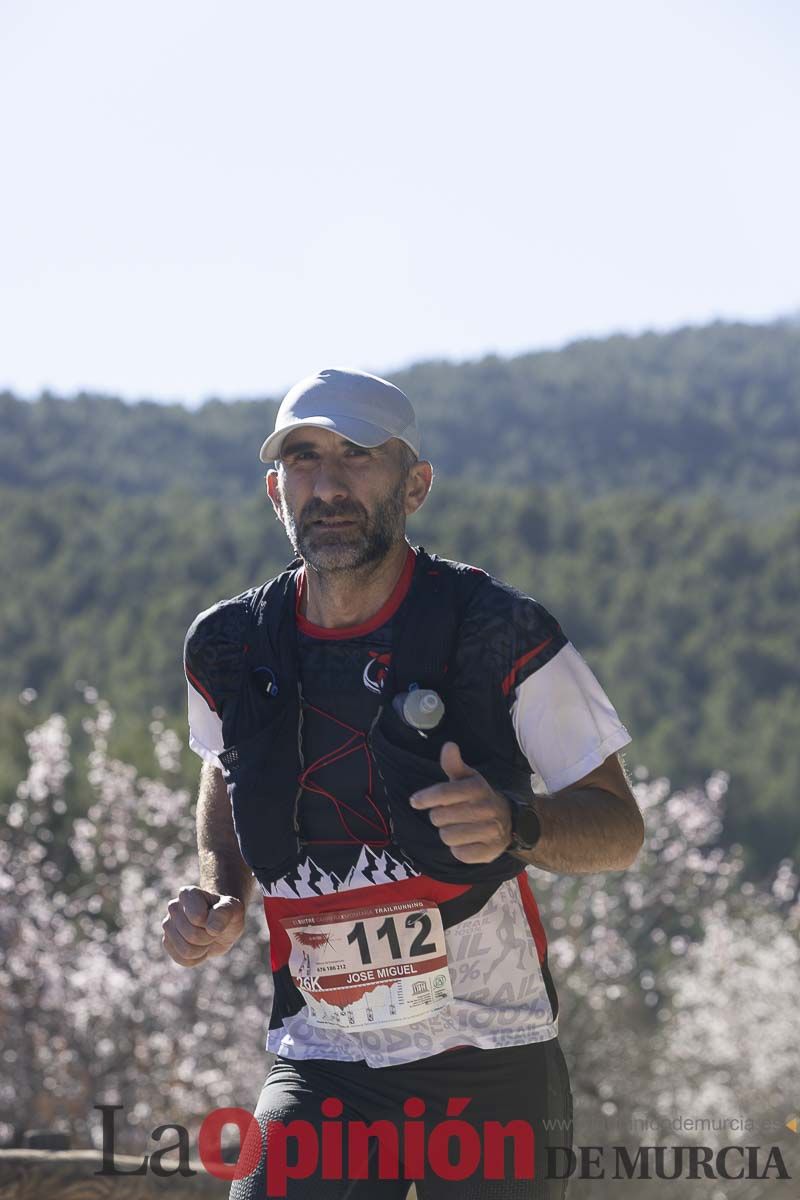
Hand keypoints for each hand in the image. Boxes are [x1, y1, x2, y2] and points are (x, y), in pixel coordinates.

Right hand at [161, 886, 244, 966]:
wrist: (222, 926)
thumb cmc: (227, 914)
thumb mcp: (233, 909)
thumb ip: (224, 914)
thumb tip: (211, 929)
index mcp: (188, 893)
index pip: (197, 918)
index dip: (212, 923)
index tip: (217, 917)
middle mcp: (174, 907)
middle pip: (192, 935)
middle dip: (209, 937)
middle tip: (213, 930)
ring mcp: (168, 925)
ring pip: (186, 950)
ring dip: (203, 949)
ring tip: (206, 938)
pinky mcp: (167, 942)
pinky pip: (183, 960)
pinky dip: (197, 958)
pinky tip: (200, 947)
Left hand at [409, 742, 512, 863]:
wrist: (509, 821)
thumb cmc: (478, 797)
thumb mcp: (467, 778)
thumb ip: (453, 764)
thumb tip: (449, 745)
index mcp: (478, 788)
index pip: (444, 793)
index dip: (426, 797)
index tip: (415, 801)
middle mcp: (486, 808)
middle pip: (440, 817)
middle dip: (439, 817)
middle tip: (448, 815)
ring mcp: (490, 831)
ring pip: (448, 837)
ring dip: (448, 834)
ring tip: (458, 827)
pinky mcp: (490, 851)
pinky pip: (460, 854)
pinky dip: (459, 849)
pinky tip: (467, 841)